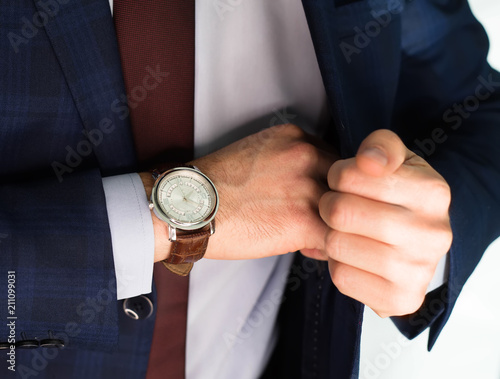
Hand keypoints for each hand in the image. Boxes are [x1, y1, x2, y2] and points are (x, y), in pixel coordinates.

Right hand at [143, 124, 337, 261]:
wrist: (191, 206)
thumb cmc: (216, 184)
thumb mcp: (257, 153)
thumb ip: (289, 161)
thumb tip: (311, 188)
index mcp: (296, 137)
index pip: (335, 160)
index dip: (328, 183)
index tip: (316, 198)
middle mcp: (307, 155)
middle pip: (344, 184)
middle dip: (334, 204)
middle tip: (317, 220)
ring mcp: (308, 187)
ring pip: (344, 212)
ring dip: (331, 227)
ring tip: (310, 237)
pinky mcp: (303, 220)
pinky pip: (335, 238)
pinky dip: (326, 248)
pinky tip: (305, 249)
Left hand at [310, 129, 451, 316]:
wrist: (414, 240)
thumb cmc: (397, 194)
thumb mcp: (394, 160)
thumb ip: (380, 146)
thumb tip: (368, 162)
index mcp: (433, 192)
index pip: (350, 176)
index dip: (337, 176)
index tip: (344, 181)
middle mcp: (432, 234)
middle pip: (340, 212)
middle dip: (328, 205)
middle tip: (336, 206)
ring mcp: (419, 271)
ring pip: (336, 245)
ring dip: (331, 235)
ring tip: (345, 230)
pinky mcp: (401, 300)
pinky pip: (341, 278)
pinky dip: (337, 264)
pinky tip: (353, 255)